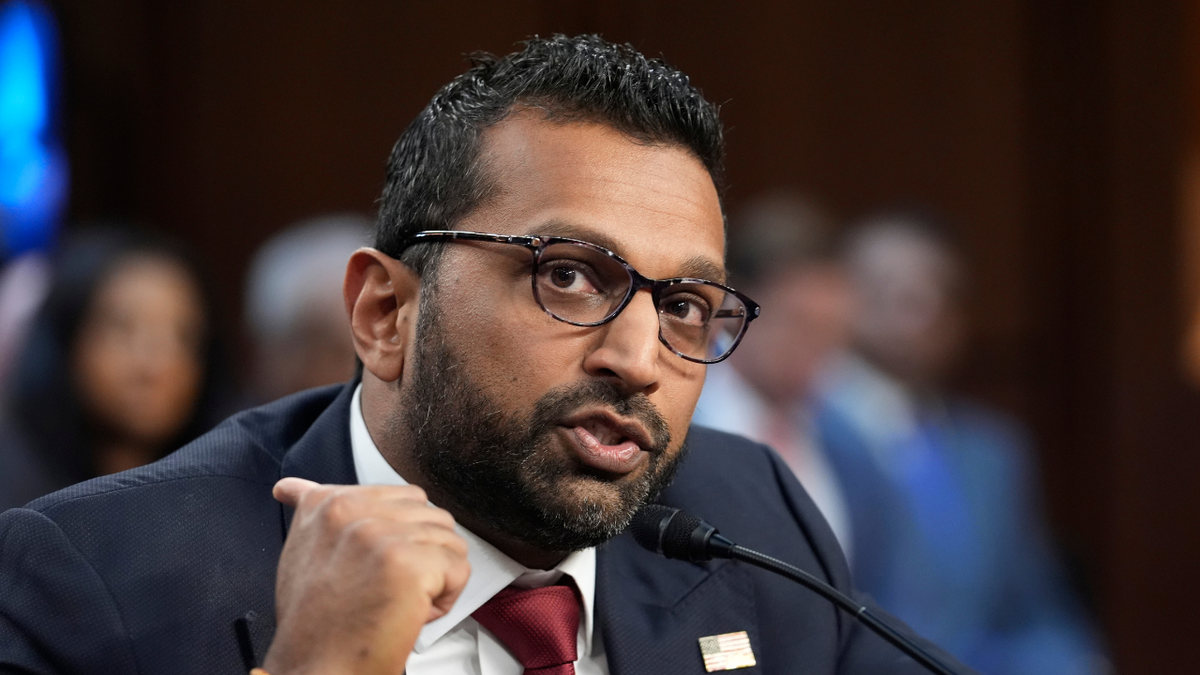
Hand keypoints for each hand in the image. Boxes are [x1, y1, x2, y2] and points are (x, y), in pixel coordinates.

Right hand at [261, 478, 469, 674]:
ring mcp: (380, 534)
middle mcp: (351, 511)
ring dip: (435, 577)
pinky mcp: (408, 563)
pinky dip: (446, 598)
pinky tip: (411, 612)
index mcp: (327, 503)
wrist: (315, 669)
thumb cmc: (314, 622)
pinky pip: (459, 569)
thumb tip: (292, 487)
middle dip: (423, 555)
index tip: (379, 566)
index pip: (401, 497)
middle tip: (389, 589)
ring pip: (448, 542)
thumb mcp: (303, 550)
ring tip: (397, 602)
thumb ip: (312, 513)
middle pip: (430, 515)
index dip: (402, 538)